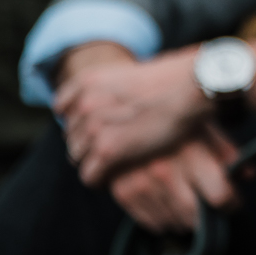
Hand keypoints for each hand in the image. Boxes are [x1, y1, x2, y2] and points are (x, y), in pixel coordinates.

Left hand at [55, 47, 211, 185]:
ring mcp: (93, 127)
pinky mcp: (107, 150)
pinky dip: (100, 179)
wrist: (192, 86)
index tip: (98, 129)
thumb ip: (109, 89)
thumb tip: (109, 106)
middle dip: (88, 143)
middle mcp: (84, 103)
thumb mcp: (130, 75)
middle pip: (71, 136)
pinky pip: (89, 175)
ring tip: (116, 164)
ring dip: (94, 162)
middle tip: (113, 149)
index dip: (80, 121)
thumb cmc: (174, 81)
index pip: (63, 109)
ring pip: (78, 158)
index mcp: (87, 81)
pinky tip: (115, 176)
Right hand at [108, 125, 240, 232]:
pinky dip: (164, 220)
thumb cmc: (171, 119)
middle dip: (208, 216)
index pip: (220, 195)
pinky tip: (170, 207)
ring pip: (173, 222)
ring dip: (186, 220)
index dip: (232, 203)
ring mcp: (142, 182)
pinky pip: (151, 222)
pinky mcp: (123, 192)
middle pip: (195, 214)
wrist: (121, 109)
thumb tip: (249, 175)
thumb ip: (226, 152)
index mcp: (191, 152)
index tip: (234, 202)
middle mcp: (165, 170)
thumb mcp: (203, 128)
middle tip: (212, 209)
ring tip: (191, 206)